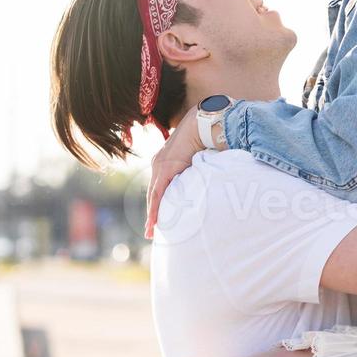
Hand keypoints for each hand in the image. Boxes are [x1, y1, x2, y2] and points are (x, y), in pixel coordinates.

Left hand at [144, 116, 204, 237]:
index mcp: (165, 162)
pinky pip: (159, 193)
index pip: (159, 187)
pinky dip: (156, 207)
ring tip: (150, 230)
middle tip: (150, 231)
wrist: (200, 125)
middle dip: (152, 213)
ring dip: (152, 214)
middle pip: (153, 194)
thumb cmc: (204, 138)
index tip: (156, 218)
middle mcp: (158, 164)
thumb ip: (196, 171)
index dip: (158, 204)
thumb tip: (206, 182)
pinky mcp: (165, 168)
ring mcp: (159, 166)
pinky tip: (154, 220)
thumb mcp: (198, 160)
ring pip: (153, 196)